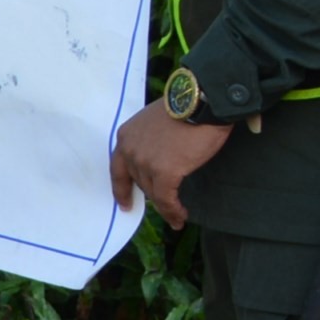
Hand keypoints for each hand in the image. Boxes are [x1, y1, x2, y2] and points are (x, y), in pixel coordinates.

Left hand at [109, 101, 234, 230]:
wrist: (202, 102)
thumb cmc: (185, 107)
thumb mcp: (154, 121)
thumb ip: (148, 140)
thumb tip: (158, 156)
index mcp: (125, 136)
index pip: (117, 168)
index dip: (121, 188)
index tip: (124, 202)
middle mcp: (130, 150)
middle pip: (139, 182)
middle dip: (152, 194)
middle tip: (165, 205)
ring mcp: (145, 163)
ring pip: (153, 192)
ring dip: (165, 205)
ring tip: (176, 215)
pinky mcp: (164, 172)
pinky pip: (166, 199)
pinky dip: (173, 211)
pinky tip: (180, 217)